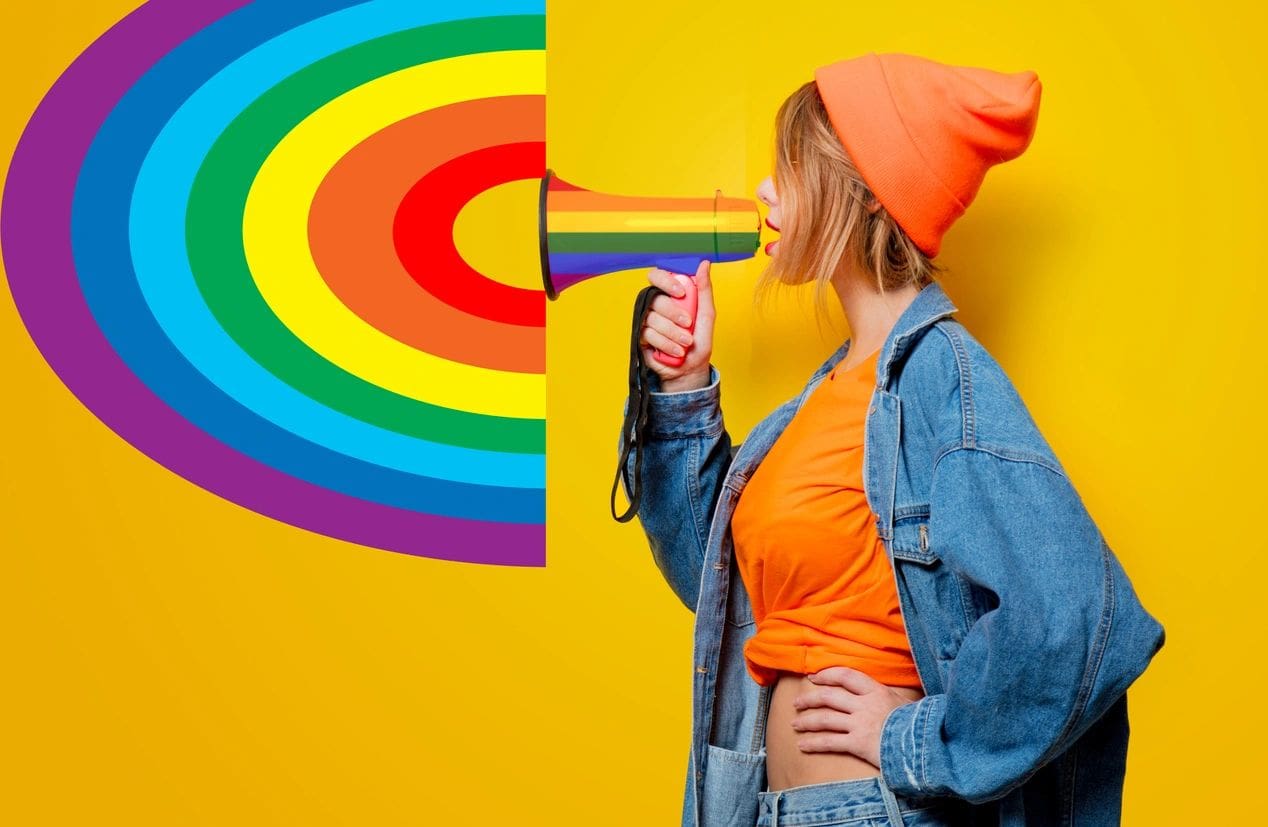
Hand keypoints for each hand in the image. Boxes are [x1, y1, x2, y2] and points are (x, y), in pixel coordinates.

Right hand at [639, 259, 714, 390]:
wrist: (691, 369)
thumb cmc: (699, 342)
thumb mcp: (707, 315)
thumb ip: (704, 289)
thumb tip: (704, 264)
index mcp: (670, 295)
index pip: (658, 277)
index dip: (666, 281)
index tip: (680, 292)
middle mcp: (657, 306)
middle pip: (656, 299)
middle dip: (674, 314)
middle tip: (688, 324)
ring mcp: (647, 321)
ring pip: (652, 319)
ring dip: (673, 333)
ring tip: (686, 343)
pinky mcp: (641, 337)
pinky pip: (648, 334)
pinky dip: (666, 344)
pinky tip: (676, 351)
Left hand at [790, 667, 914, 768]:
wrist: (925, 745)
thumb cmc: (918, 724)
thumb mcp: (905, 703)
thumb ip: (890, 697)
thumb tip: (886, 693)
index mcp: (876, 691)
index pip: (846, 676)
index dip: (827, 674)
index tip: (814, 677)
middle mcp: (864, 705)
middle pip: (829, 697)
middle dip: (810, 699)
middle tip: (798, 703)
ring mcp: (859, 724)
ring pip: (825, 719)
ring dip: (807, 721)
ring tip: (795, 724)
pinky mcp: (857, 744)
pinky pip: (829, 742)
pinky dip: (813, 743)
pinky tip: (802, 745)